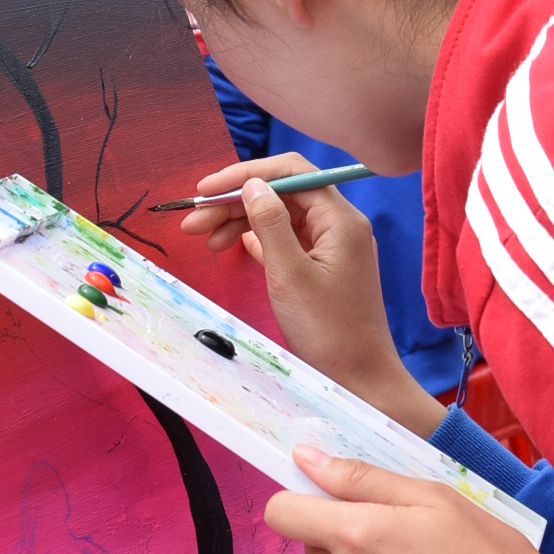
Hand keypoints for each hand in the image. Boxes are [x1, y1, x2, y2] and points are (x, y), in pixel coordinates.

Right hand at [179, 157, 439, 432]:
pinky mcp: (322, 267)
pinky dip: (257, 241)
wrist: (359, 379)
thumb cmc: (329, 331)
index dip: (245, 174)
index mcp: (340, 219)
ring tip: (205, 239)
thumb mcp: (290, 274)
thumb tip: (252, 184)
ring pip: (280, 218)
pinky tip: (233, 248)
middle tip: (193, 221)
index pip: (290, 173)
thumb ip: (269, 224)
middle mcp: (339, 225)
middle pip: (281, 194)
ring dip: (241, 222)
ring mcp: (331, 246)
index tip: (206, 189)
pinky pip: (285, 241)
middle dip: (235, 202)